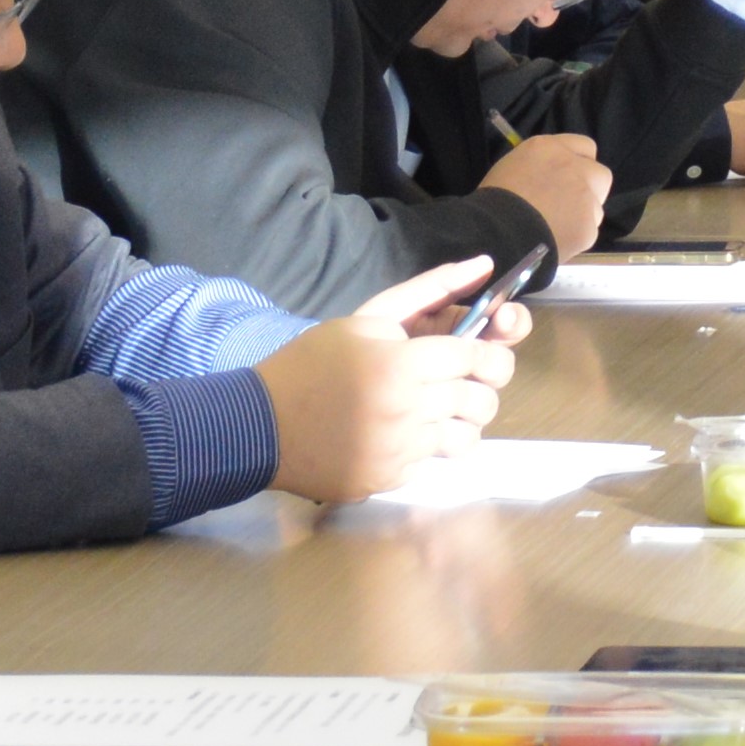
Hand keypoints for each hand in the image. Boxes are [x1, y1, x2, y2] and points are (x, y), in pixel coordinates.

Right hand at [255, 259, 519, 502]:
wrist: (257, 424)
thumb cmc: (312, 363)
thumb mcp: (367, 318)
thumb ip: (430, 290)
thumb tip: (485, 265)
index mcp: (401, 364)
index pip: (478, 358)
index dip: (487, 354)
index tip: (479, 355)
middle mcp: (405, 410)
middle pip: (481, 400)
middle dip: (479, 387)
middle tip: (457, 382)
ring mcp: (396, 451)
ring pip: (466, 439)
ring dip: (459, 422)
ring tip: (432, 410)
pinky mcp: (385, 480)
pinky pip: (429, 463)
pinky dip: (423, 448)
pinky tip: (396, 433)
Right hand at [477, 128, 614, 252]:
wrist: (495, 233)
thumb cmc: (492, 200)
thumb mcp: (510, 168)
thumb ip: (538, 167)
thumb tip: (548, 179)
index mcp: (550, 148)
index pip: (584, 146)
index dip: (578, 163)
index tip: (568, 178)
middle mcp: (574, 167)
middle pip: (599, 174)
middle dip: (590, 189)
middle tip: (569, 204)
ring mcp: (585, 196)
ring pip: (596, 206)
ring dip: (582, 216)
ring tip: (556, 229)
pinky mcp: (588, 226)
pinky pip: (587, 232)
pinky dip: (574, 238)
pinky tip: (553, 242)